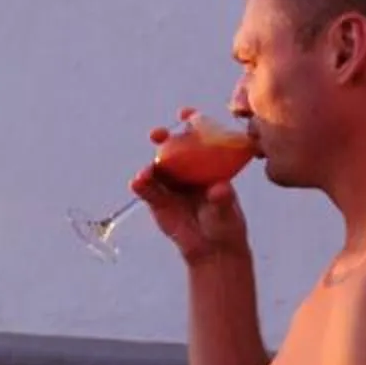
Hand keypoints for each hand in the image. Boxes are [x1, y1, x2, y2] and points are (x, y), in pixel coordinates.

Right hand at [132, 111, 250, 265]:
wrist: (211, 249)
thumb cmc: (225, 225)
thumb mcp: (227, 212)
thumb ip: (223, 200)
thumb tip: (219, 189)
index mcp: (208, 165)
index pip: (200, 138)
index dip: (192, 123)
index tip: (187, 114)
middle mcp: (187, 170)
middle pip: (173, 147)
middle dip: (164, 137)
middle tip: (159, 135)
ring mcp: (171, 184)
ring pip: (157, 167)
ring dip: (150, 164)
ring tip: (147, 172)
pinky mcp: (157, 200)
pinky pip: (147, 189)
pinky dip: (141, 184)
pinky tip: (138, 182)